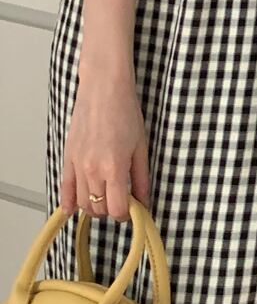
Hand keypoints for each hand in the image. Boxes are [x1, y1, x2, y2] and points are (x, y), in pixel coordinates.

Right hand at [59, 69, 150, 220]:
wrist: (103, 89)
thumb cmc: (125, 112)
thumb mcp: (141, 147)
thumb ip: (141, 178)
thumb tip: (144, 201)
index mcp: (114, 168)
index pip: (117, 209)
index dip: (127, 214)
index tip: (133, 209)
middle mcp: (92, 170)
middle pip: (98, 208)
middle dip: (112, 210)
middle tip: (122, 201)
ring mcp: (78, 165)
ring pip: (83, 202)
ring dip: (94, 206)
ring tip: (106, 198)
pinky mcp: (68, 157)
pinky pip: (65, 188)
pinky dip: (68, 202)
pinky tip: (71, 210)